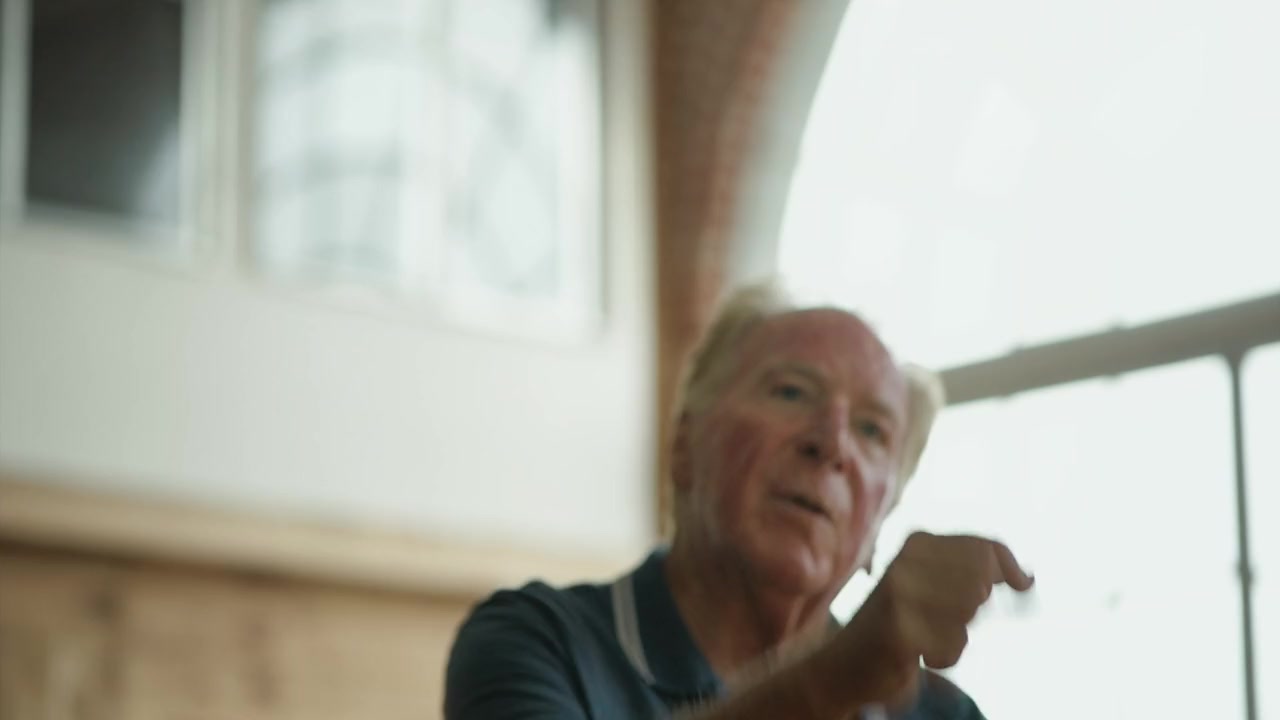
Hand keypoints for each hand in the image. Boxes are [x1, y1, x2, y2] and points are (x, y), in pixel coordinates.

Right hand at [813, 532, 1034, 709]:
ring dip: (958, 635)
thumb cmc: (900, 622)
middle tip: (948, 620)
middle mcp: (905, 560)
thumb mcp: (936, 585)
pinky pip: (953, 645)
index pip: (984, 545)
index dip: (1010, 569)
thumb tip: (1028, 579)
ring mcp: (898, 593)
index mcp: (917, 542)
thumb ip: (979, 572)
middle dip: (974, 609)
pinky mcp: (897, 629)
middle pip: (981, 579)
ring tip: (929, 637)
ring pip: (968, 613)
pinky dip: (945, 656)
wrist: (846, 662)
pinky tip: (921, 656)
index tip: (1022, 587)